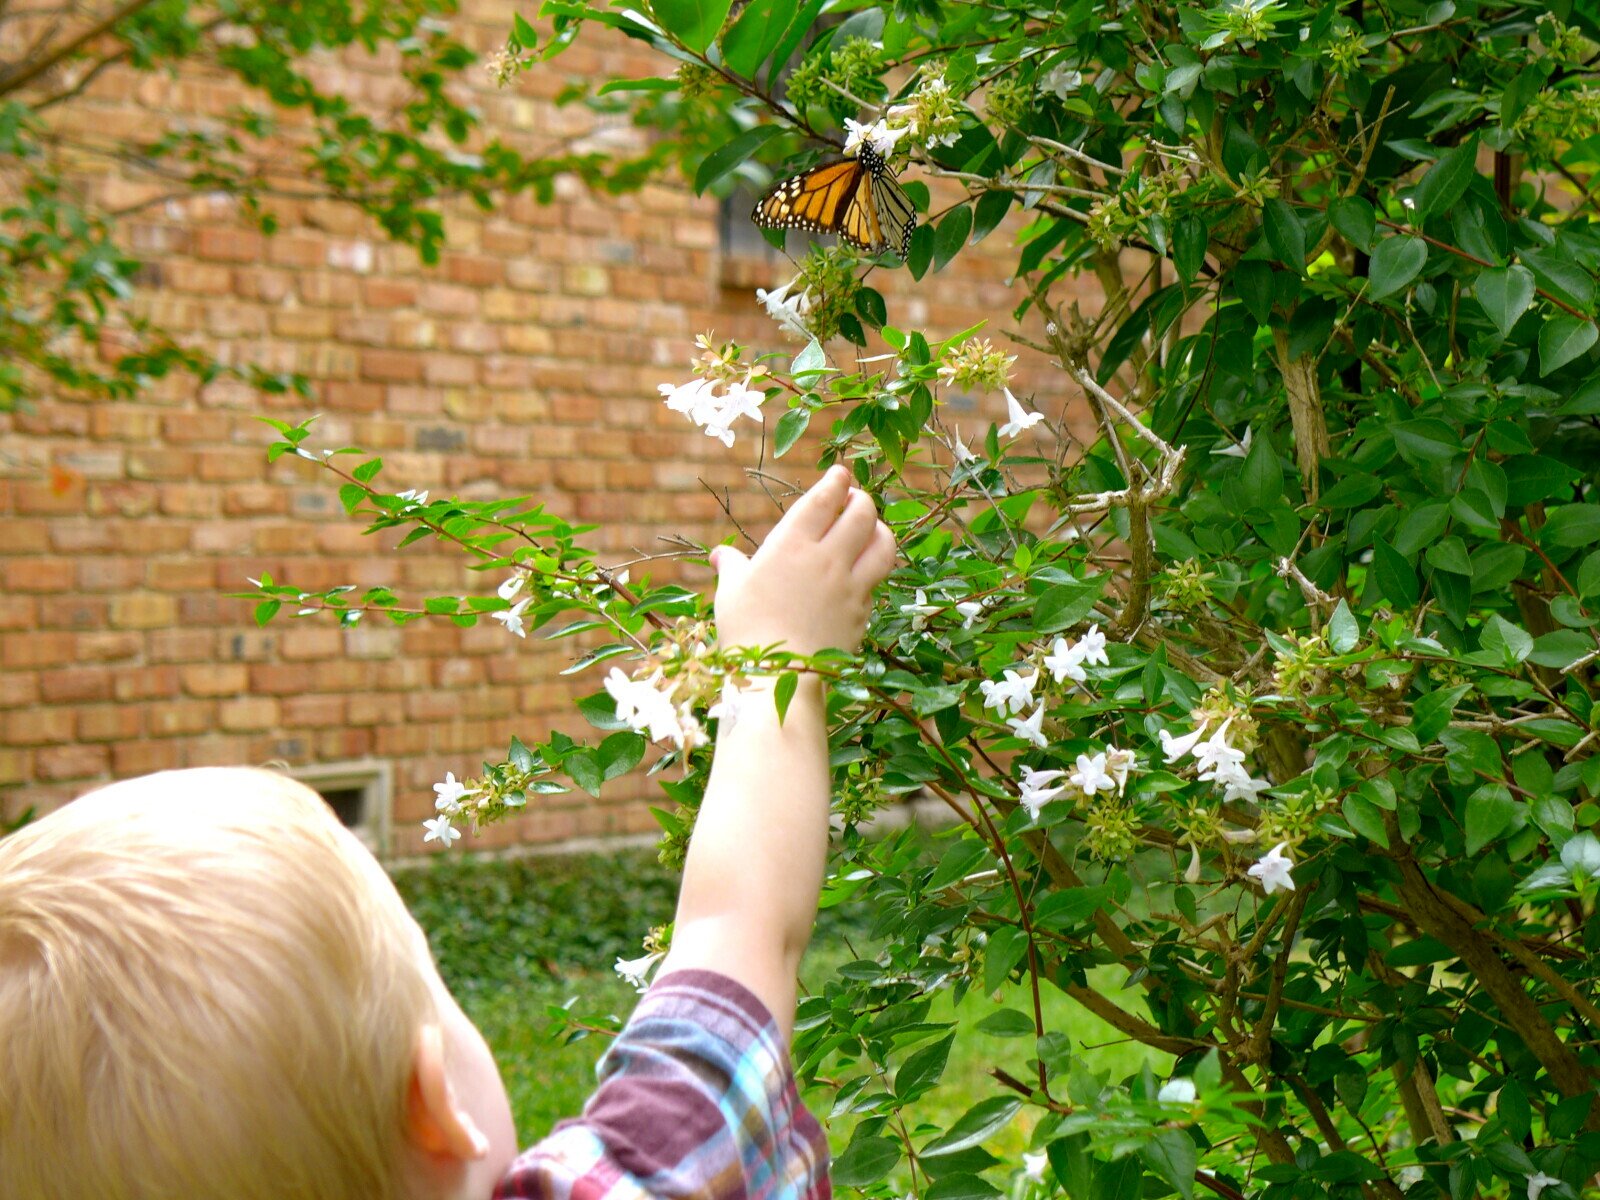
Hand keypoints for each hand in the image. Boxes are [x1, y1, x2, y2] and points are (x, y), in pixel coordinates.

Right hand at [710, 465, 896, 656]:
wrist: (778, 677)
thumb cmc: (746, 630)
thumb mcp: (730, 593)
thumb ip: (730, 567)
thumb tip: (719, 555)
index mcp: (791, 544)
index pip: (824, 499)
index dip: (836, 480)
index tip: (839, 473)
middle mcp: (826, 558)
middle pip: (861, 513)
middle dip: (861, 500)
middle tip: (854, 499)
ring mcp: (849, 585)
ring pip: (882, 544)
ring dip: (880, 529)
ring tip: (871, 528)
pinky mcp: (861, 611)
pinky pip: (876, 580)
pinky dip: (873, 568)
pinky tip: (864, 571)